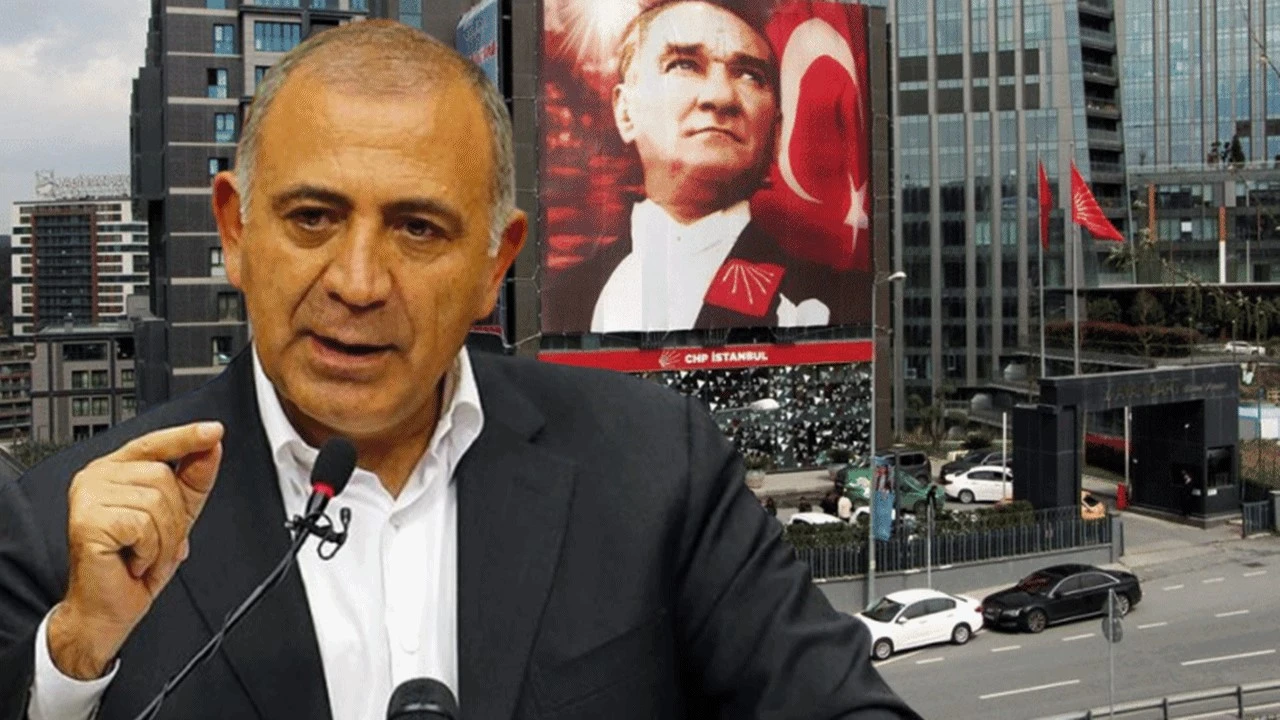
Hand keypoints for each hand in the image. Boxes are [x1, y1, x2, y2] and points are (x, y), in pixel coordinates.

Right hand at [48, 421, 224, 679]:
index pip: (154, 443)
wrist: (108, 608)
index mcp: (115, 471)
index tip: (215, 430)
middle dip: (174, 519)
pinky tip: (133, 561)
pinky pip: (144, 525)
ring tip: (144, 555)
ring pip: (157, 501)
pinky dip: (150, 550)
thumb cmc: (135, 564)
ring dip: (163, 539)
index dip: (186, 437)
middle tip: (156, 544)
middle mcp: (96, 477)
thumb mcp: (176, 516)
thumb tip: (211, 447)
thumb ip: (192, 480)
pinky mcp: (87, 520)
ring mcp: (88, 496)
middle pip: (163, 477)